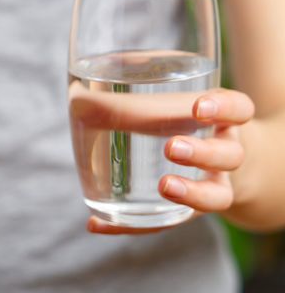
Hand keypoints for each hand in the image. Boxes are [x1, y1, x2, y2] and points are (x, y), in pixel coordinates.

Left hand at [85, 89, 254, 234]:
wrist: (216, 165)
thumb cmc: (181, 123)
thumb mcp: (172, 102)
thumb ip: (135, 90)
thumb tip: (77, 93)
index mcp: (222, 120)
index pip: (238, 109)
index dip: (224, 107)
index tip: (198, 106)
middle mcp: (225, 153)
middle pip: (229, 156)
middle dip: (202, 152)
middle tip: (171, 147)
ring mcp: (212, 186)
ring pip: (216, 196)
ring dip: (189, 193)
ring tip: (164, 185)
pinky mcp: (185, 212)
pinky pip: (165, 223)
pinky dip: (132, 225)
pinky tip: (97, 223)